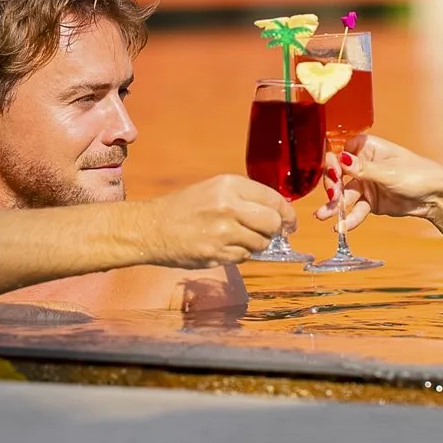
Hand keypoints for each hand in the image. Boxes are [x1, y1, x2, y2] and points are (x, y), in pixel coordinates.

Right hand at [143, 175, 293, 268]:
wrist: (152, 228)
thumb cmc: (184, 208)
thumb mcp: (215, 189)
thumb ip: (245, 198)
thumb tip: (277, 214)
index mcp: (230, 185)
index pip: (274, 199)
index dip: (287, 213)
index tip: (290, 222)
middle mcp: (229, 206)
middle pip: (272, 223)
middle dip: (273, 231)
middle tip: (266, 233)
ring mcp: (223, 232)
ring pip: (261, 243)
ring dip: (255, 245)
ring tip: (237, 239)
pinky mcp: (216, 253)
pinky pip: (243, 257)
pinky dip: (239, 255)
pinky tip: (223, 247)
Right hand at [315, 134, 442, 230]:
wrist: (437, 197)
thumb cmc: (419, 174)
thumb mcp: (389, 172)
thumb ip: (363, 169)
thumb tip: (341, 159)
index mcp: (368, 148)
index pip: (341, 152)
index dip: (333, 163)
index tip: (333, 174)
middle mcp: (364, 165)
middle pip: (339, 175)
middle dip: (333, 187)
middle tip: (331, 197)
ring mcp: (367, 184)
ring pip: (345, 195)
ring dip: (335, 206)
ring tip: (323, 216)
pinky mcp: (371, 202)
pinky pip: (357, 209)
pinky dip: (349, 218)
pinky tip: (341, 226)